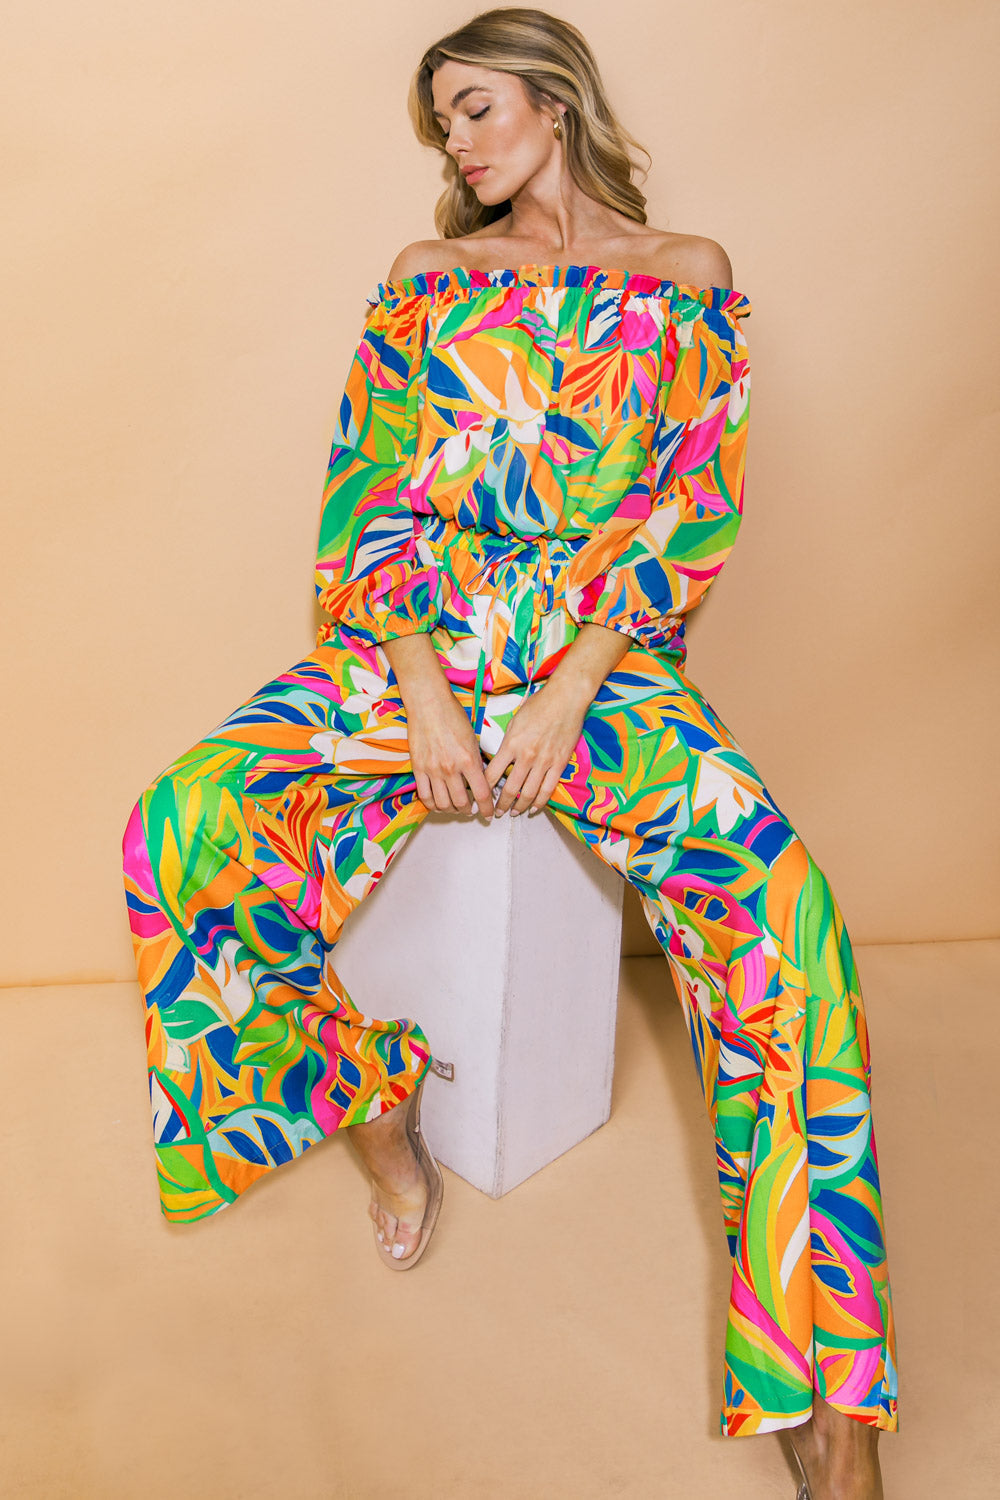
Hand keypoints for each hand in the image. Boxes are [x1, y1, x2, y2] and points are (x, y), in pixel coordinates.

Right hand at [407, 687, 495, 818]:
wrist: (428, 703)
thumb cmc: (453, 716)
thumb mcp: (473, 739)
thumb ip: (476, 762)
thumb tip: (481, 780)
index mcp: (469, 760)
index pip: (482, 794)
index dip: (487, 809)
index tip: (489, 814)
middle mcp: (451, 768)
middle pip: (462, 803)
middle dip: (469, 811)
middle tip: (471, 810)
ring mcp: (433, 769)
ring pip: (443, 804)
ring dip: (451, 810)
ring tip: (455, 807)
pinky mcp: (418, 768)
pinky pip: (425, 796)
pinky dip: (432, 805)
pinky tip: (438, 803)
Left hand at [484, 680, 586, 816]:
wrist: (565, 699)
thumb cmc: (538, 706)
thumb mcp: (514, 723)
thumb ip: (507, 743)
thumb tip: (499, 760)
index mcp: (511, 744)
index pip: (492, 774)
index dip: (485, 789)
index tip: (482, 797)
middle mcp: (526, 756)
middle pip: (510, 789)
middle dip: (501, 804)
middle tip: (496, 813)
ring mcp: (544, 761)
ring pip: (529, 793)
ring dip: (519, 807)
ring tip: (514, 813)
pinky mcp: (559, 764)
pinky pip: (548, 789)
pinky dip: (540, 802)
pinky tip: (534, 808)